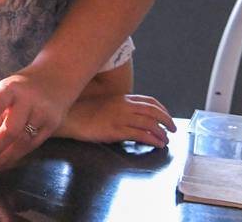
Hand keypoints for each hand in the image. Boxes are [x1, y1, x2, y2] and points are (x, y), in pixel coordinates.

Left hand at [0, 64, 77, 178]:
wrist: (56, 77)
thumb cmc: (23, 87)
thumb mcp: (6, 91)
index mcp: (11, 88)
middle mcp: (28, 100)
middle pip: (11, 130)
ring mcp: (43, 113)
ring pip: (22, 143)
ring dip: (4, 159)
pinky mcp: (53, 125)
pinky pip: (32, 146)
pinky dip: (16, 156)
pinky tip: (5, 162)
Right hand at [60, 94, 175, 146]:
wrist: (69, 116)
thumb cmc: (83, 110)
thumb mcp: (104, 104)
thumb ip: (118, 107)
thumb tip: (130, 115)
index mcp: (121, 98)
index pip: (148, 101)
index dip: (162, 109)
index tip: (167, 116)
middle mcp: (123, 105)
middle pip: (153, 110)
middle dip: (167, 120)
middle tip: (173, 129)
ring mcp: (120, 117)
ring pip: (149, 123)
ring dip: (161, 132)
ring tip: (165, 140)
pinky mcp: (116, 130)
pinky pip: (140, 134)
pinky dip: (152, 139)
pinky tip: (157, 144)